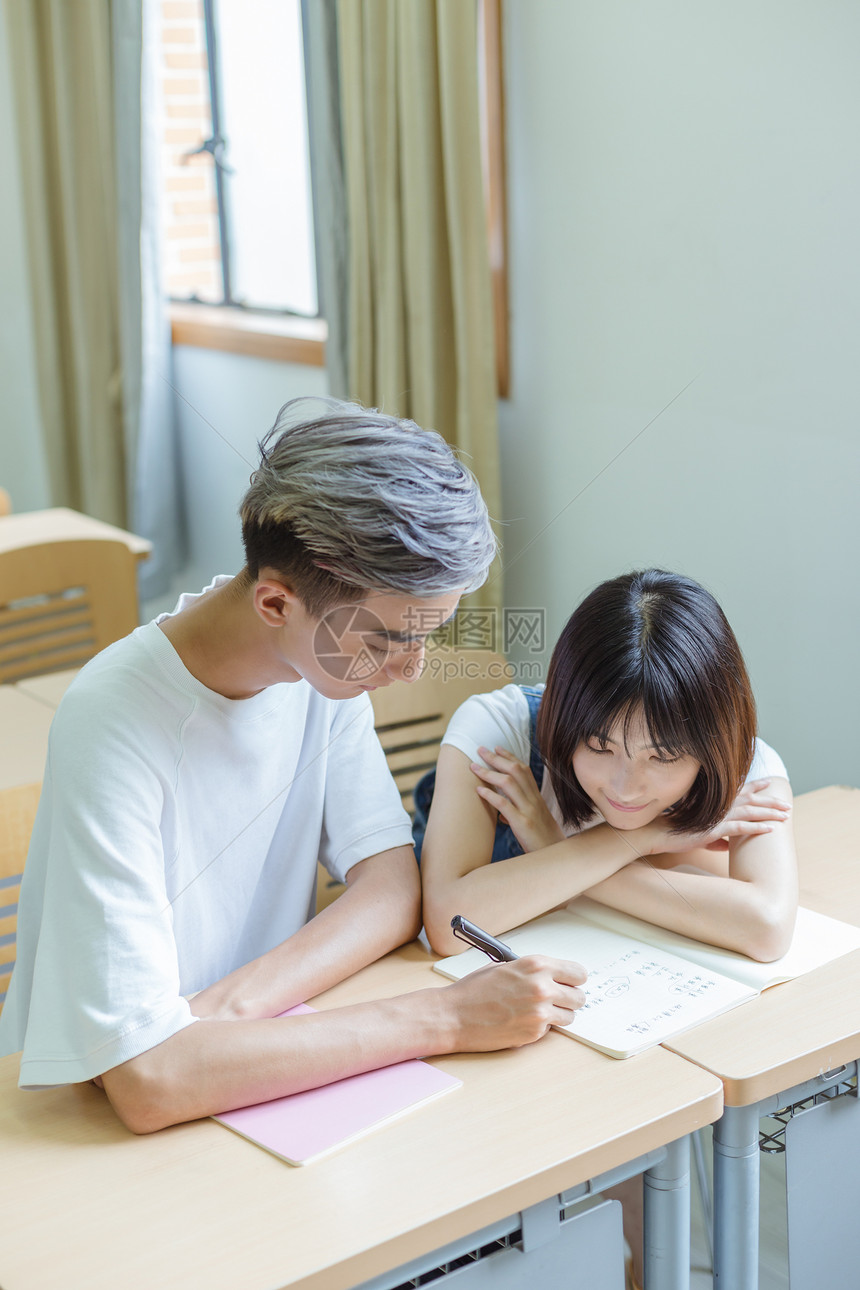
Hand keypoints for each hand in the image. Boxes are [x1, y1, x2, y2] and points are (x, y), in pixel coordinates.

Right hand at [445, 955, 586, 1049]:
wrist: (454, 1016)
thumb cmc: (474, 990)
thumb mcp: (505, 966)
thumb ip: (532, 970)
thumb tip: (553, 976)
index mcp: (536, 965)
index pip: (578, 973)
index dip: (574, 979)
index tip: (569, 983)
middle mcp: (542, 987)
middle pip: (579, 997)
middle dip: (569, 998)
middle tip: (555, 999)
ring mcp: (540, 1012)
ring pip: (570, 1016)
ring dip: (558, 1014)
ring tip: (537, 1011)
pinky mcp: (534, 1033)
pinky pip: (550, 1030)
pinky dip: (541, 1027)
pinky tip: (521, 1021)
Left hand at [471, 745, 565, 851]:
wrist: (554, 855)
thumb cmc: (541, 840)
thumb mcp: (531, 822)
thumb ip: (518, 813)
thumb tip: (500, 814)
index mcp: (536, 797)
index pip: (523, 770)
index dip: (510, 756)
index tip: (496, 747)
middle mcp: (534, 800)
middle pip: (515, 771)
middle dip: (496, 758)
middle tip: (480, 749)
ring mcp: (529, 810)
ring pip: (509, 783)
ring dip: (489, 773)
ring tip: (473, 767)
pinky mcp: (523, 824)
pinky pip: (505, 805)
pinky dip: (491, 795)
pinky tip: (479, 790)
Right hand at [646, 778, 791, 854]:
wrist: (658, 834)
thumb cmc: (676, 833)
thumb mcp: (699, 834)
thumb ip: (715, 838)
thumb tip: (726, 845)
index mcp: (714, 803)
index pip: (738, 790)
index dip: (755, 786)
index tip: (769, 783)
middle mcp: (718, 806)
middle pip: (750, 800)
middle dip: (770, 801)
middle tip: (787, 804)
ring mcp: (717, 817)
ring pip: (750, 812)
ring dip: (769, 814)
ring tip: (785, 817)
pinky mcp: (714, 829)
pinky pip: (741, 828)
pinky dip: (756, 828)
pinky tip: (770, 829)